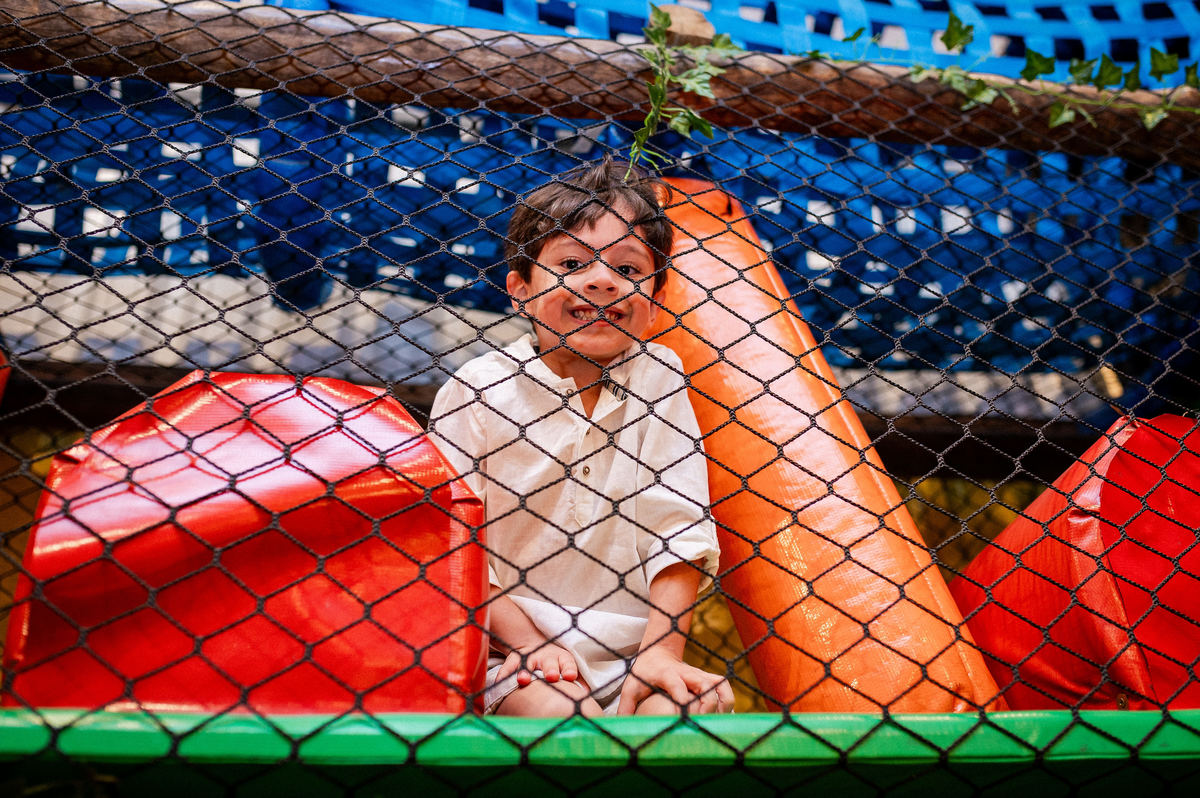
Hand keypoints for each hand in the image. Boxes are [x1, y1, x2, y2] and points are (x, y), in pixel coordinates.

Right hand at [497, 641, 580, 686]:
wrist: (535, 644)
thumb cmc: (556, 664)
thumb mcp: (568, 668)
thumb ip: (579, 684)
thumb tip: (588, 698)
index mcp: (562, 659)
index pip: (568, 662)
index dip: (569, 669)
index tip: (570, 677)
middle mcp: (547, 657)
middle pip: (549, 662)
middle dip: (551, 670)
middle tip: (552, 677)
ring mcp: (530, 656)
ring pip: (528, 662)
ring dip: (526, 672)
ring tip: (523, 681)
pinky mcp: (516, 657)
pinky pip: (509, 665)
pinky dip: (504, 673)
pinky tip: (500, 682)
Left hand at [616, 648, 733, 714]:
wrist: (657, 651)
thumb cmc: (643, 673)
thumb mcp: (631, 686)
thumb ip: (626, 707)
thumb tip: (620, 729)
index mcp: (668, 674)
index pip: (678, 687)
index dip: (683, 702)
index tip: (683, 719)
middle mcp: (688, 673)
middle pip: (705, 686)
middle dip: (707, 706)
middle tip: (701, 725)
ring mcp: (700, 674)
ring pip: (720, 685)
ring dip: (722, 704)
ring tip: (716, 722)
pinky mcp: (708, 677)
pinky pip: (725, 687)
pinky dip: (727, 702)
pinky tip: (723, 718)